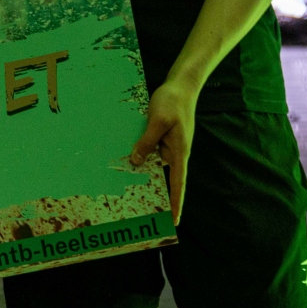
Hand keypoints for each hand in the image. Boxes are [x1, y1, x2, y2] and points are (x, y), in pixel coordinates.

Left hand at [129, 80, 198, 225]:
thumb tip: (136, 161)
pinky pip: (149, 151)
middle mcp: (174, 153)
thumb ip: (147, 141)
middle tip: (143, 214)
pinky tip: (126, 159)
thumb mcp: (158, 120)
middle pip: (164, 178)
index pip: (178, 184)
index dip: (176, 203)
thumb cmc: (173, 102)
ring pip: (153, 164)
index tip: (174, 222)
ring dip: (143, 173)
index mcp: (179, 152)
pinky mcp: (161, 138)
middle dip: (156, 194)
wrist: (180, 86)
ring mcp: (167, 146)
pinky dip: (141, 156)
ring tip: (125, 188)